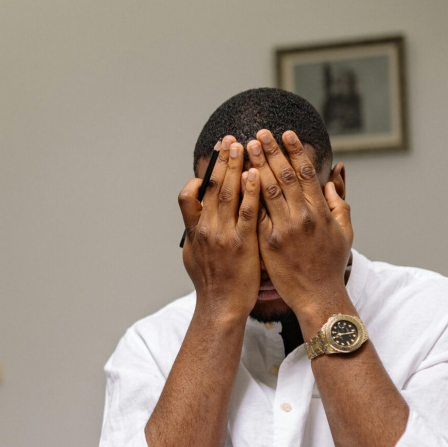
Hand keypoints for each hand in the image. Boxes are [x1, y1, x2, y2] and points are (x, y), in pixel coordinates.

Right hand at [179, 136, 262, 320]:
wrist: (221, 307)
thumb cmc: (211, 283)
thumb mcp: (193, 255)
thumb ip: (195, 232)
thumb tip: (194, 215)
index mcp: (193, 231)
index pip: (189, 194)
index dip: (201, 173)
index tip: (212, 158)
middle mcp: (205, 229)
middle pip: (212, 187)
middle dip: (222, 161)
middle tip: (231, 139)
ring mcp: (223, 235)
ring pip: (228, 194)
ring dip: (236, 167)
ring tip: (245, 146)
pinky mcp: (243, 243)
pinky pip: (248, 212)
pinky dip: (251, 191)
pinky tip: (258, 175)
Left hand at [246, 129, 352, 321]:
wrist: (317, 296)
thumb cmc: (331, 264)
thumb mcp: (344, 232)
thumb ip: (338, 203)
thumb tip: (334, 176)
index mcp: (320, 211)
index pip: (306, 173)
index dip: (295, 151)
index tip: (286, 133)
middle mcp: (302, 216)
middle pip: (284, 176)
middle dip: (271, 152)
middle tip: (259, 133)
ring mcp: (284, 229)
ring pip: (267, 190)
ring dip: (256, 165)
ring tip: (245, 148)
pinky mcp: (268, 243)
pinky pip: (255, 214)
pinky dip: (248, 195)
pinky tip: (239, 179)